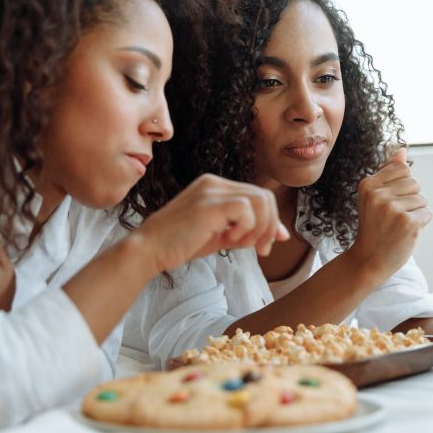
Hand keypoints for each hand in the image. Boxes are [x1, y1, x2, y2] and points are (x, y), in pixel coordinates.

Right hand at [134, 174, 289, 271]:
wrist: (149, 249)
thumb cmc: (181, 244)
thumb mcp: (222, 235)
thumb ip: (249, 230)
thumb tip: (282, 234)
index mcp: (215, 185)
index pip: (258, 196)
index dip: (271, 221)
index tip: (267, 245)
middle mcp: (214, 182)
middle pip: (265, 197)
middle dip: (270, 226)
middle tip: (261, 250)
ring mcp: (212, 190)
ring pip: (261, 201)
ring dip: (259, 229)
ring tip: (240, 245)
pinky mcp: (210, 204)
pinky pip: (247, 210)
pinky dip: (246, 228)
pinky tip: (229, 240)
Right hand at [347, 148, 431, 282]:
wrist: (368, 259)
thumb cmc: (374, 227)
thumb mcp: (374, 197)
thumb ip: (388, 173)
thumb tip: (402, 150)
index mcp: (367, 184)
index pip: (402, 169)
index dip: (402, 185)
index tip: (389, 201)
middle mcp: (378, 194)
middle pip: (414, 182)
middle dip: (410, 199)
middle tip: (393, 216)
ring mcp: (392, 208)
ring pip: (422, 198)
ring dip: (416, 212)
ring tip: (398, 225)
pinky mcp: (407, 222)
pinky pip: (427, 213)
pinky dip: (420, 223)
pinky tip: (405, 232)